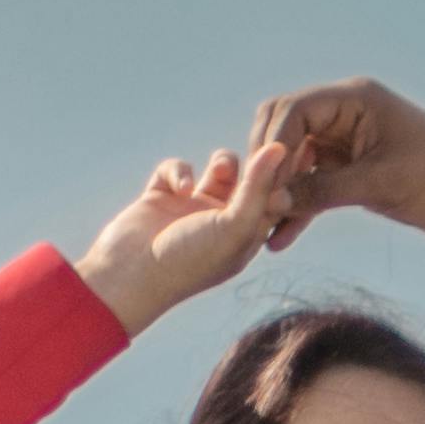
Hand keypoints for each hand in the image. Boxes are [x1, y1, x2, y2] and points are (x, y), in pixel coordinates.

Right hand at [78, 150, 275, 332]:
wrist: (131, 275)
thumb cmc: (191, 259)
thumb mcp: (235, 227)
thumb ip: (259, 188)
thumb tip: (279, 148)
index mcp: (247, 237)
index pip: (277, 200)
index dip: (284, 179)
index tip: (293, 159)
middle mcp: (224, 222)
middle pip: (253, 180)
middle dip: (255, 167)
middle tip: (257, 161)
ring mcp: (193, 208)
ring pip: (220, 168)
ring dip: (223, 162)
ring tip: (219, 171)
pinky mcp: (161, 197)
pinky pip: (176, 168)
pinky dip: (177, 172)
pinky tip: (178, 190)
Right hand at [241, 77, 424, 250]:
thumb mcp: (380, 183)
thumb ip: (325, 190)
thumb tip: (271, 201)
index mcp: (354, 99)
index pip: (292, 111)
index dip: (271, 146)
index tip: (260, 183)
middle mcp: (345, 114)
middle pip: (284, 132)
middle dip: (268, 168)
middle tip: (254, 205)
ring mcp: (347, 142)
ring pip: (295, 163)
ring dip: (280, 193)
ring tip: (260, 229)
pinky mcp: (352, 171)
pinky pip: (313, 185)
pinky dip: (299, 208)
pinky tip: (281, 239)